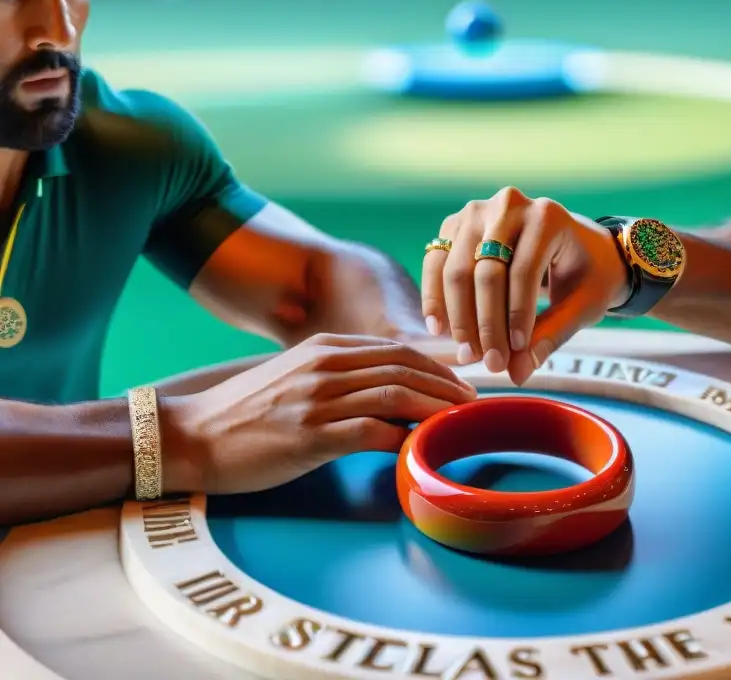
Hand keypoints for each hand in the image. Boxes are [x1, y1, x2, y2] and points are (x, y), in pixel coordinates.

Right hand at [159, 334, 476, 493]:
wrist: (191, 436)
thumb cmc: (246, 413)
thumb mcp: (296, 378)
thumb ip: (339, 376)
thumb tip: (389, 392)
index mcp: (324, 348)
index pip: (397, 350)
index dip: (437, 367)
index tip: (460, 385)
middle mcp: (325, 366)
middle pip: (406, 367)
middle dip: (447, 386)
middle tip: (472, 404)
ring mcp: (318, 399)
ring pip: (397, 394)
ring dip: (436, 409)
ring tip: (458, 423)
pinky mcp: (310, 435)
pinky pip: (374, 431)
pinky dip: (404, 439)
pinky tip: (420, 449)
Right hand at [422, 187, 630, 384]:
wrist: (577, 242)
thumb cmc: (587, 274)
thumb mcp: (582, 305)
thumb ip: (551, 335)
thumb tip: (516, 374)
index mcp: (547, 217)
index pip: (522, 272)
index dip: (516, 317)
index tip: (516, 354)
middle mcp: (509, 205)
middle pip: (485, 272)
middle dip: (486, 324)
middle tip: (490, 363)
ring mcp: (477, 211)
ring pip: (456, 270)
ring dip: (458, 316)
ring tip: (467, 354)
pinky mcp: (456, 223)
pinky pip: (437, 262)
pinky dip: (435, 297)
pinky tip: (440, 329)